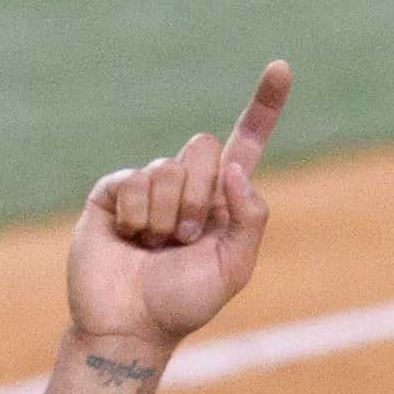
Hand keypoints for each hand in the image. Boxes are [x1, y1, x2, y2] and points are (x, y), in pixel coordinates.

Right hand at [67, 60, 290, 349]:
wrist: (131, 326)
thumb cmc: (183, 303)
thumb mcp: (234, 267)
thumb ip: (249, 217)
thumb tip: (235, 168)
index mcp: (222, 199)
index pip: (246, 142)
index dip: (264, 107)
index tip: (281, 67)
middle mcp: (185, 184)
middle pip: (204, 146)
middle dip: (199, 197)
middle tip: (183, 240)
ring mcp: (147, 185)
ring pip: (168, 166)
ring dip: (166, 216)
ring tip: (154, 247)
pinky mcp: (112, 192)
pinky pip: (134, 181)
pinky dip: (138, 217)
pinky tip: (128, 239)